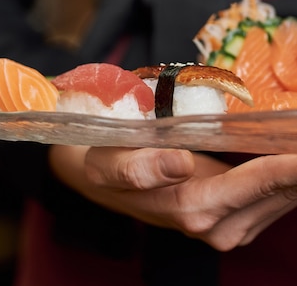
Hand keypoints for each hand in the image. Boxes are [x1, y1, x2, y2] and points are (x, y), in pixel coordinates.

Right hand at [49, 145, 296, 250]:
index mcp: (192, 208)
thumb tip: (180, 164)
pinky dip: (286, 180)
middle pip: (279, 194)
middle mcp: (216, 226)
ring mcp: (227, 226)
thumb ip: (141, 169)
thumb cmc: (109, 164)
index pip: (258, 183)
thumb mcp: (111, 163)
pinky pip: (273, 200)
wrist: (106, 181)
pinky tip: (290, 158)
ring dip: (294, 174)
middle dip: (296, 167)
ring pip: (281, 200)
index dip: (288, 167)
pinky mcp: (232, 219)